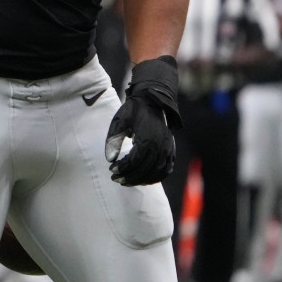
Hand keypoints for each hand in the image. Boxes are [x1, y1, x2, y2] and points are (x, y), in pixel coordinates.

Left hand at [105, 55, 180, 185]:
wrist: (153, 100)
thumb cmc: (134, 110)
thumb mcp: (120, 121)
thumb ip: (113, 139)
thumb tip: (109, 158)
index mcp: (148, 139)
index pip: (134, 162)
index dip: (122, 168)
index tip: (111, 170)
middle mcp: (160, 147)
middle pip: (145, 170)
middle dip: (129, 177)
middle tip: (116, 179)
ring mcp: (168, 149)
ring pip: (157, 173)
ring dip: (142, 180)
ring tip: (127, 181)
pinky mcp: (171, 150)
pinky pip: (166, 169)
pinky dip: (156, 177)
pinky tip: (144, 179)